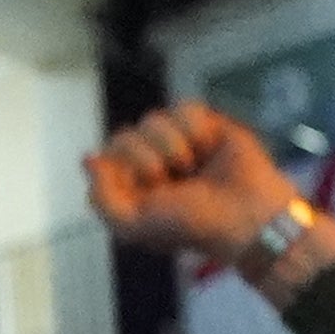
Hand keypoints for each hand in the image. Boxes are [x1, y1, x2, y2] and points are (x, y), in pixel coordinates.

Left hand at [83, 102, 306, 260]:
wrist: (246, 213)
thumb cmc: (191, 224)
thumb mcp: (134, 226)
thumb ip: (102, 198)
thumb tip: (88, 159)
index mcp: (130, 185)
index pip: (106, 156)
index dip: (125, 169)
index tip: (149, 189)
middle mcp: (150, 161)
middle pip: (125, 135)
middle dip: (149, 160)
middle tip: (173, 181)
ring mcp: (177, 141)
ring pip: (153, 119)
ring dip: (174, 146)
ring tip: (194, 167)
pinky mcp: (206, 125)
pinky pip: (185, 108)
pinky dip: (197, 129)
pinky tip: (209, 148)